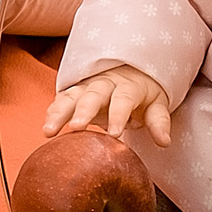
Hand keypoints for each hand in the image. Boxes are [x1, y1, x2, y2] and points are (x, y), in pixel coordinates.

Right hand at [44, 66, 173, 144]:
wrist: (131, 70)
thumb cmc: (144, 92)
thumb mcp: (157, 104)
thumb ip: (159, 122)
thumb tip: (164, 141)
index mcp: (128, 86)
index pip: (123, 99)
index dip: (118, 115)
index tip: (114, 135)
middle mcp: (105, 83)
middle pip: (93, 95)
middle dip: (83, 110)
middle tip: (76, 128)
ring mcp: (88, 86)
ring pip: (72, 96)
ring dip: (60, 112)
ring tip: (49, 130)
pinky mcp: (76, 91)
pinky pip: (62, 99)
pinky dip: (54, 110)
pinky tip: (47, 125)